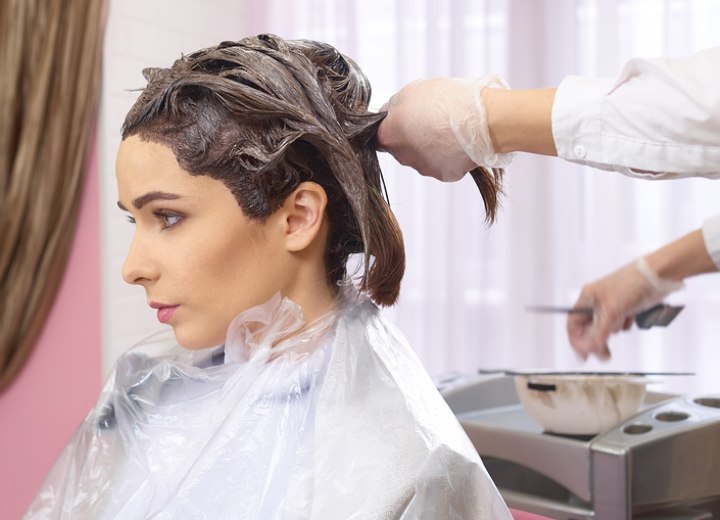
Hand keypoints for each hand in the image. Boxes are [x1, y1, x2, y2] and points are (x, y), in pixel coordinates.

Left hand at [376, 77, 511, 181]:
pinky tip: (459, 141)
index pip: (381, 135)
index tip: (405, 118)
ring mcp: (424, 169)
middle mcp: (403, 158)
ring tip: (450, 128)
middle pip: (403, 148)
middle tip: (432, 120)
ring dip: (432, 146)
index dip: (393, 126)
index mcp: (389, 136)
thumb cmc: (446, 100)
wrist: (480, 119)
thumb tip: (390, 113)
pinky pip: (443, 165)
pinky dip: (449, 156)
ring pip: (423, 157)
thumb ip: (395, 106)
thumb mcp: (411, 91)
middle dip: (413, 136)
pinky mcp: (445, 175)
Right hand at [567, 258, 683, 359]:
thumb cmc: (630, 286)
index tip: (584, 356)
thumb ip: (597, 332)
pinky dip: (623, 324)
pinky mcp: (625, 306)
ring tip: (622, 325)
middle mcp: (596, 301)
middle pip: (589, 328)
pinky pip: (619, 322)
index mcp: (587, 298)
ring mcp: (611, 304)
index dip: (576, 341)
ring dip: (612, 331)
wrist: (658, 275)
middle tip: (606, 356)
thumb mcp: (611, 312)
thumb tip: (585, 349)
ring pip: (605, 326)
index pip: (574, 324)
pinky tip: (630, 320)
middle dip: (596, 341)